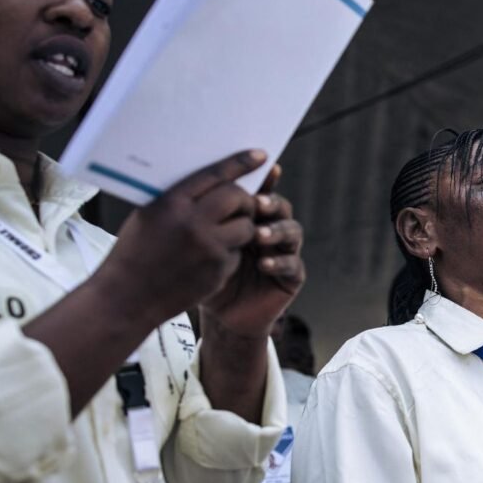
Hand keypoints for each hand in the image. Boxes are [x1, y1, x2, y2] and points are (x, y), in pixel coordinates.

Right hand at [95, 150, 267, 327]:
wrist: (126, 298)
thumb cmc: (134, 253)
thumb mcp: (149, 215)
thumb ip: (179, 199)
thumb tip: (213, 183)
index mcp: (172, 203)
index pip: (215, 175)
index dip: (241, 163)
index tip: (260, 155)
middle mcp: (193, 223)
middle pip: (238, 198)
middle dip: (246, 199)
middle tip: (243, 203)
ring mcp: (208, 248)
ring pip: (246, 226)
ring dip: (243, 226)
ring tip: (224, 232)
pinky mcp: (218, 271)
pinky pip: (238, 253)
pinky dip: (230, 253)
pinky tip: (209, 260)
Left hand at [200, 163, 304, 336]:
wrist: (220, 315)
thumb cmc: (206, 276)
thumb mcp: (200, 243)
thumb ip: (202, 218)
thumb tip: (189, 184)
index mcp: (251, 217)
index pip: (261, 192)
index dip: (265, 180)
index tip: (264, 168)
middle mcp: (271, 230)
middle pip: (281, 207)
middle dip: (271, 203)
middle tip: (256, 203)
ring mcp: (284, 252)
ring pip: (293, 231)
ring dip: (277, 229)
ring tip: (258, 235)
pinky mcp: (292, 277)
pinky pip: (293, 264)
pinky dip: (280, 262)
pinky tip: (264, 264)